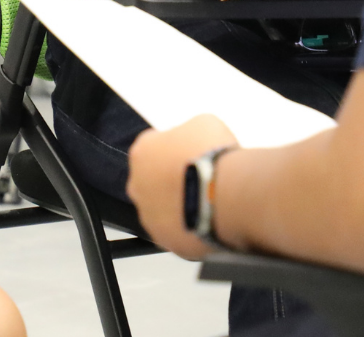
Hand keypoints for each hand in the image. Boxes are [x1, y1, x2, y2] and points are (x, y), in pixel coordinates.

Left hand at [128, 114, 241, 258]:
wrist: (225, 195)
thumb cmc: (212, 157)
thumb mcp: (203, 123)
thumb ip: (188, 132)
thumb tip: (192, 142)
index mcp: (142, 151)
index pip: (152, 147)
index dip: (174, 149)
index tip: (191, 153)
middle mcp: (138, 185)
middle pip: (153, 180)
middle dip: (172, 179)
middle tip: (199, 177)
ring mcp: (149, 216)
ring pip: (162, 209)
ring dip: (179, 205)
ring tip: (207, 201)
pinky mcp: (164, 240)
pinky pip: (176, 232)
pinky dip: (189, 227)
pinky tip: (207, 219)